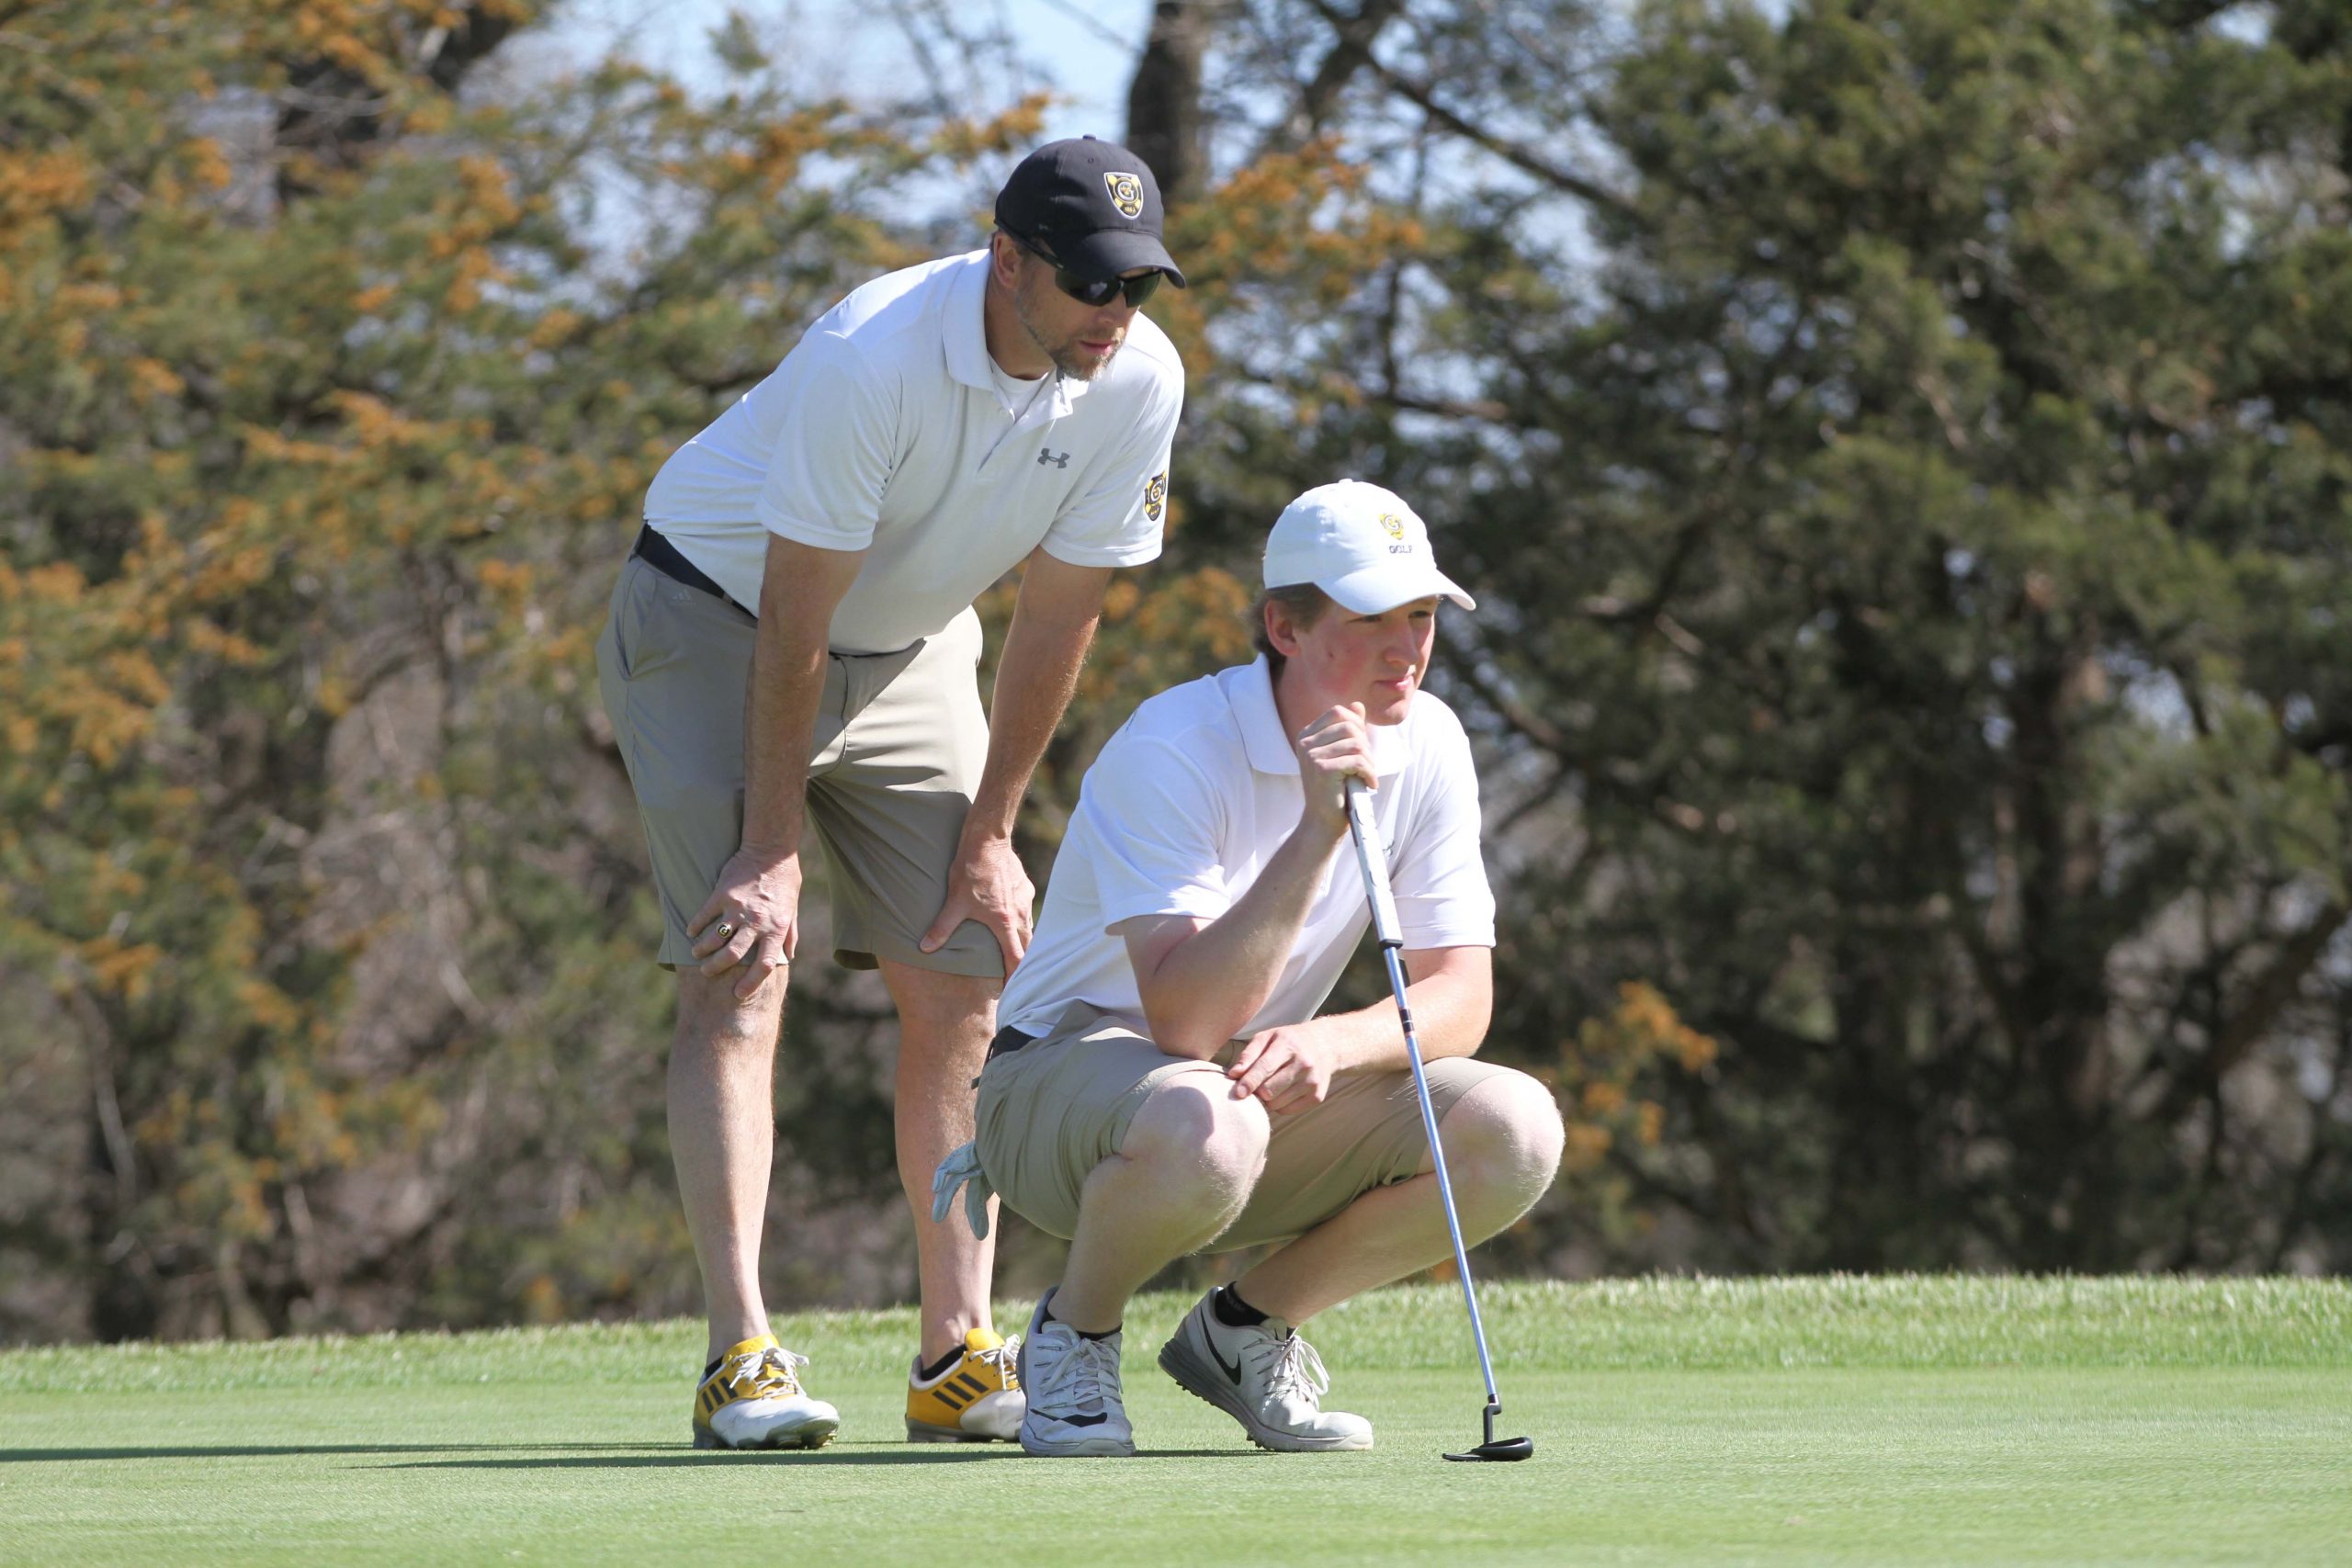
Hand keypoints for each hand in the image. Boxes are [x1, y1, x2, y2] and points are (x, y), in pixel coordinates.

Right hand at [687, 847, 800, 998]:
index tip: (738, 994)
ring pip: (715, 939)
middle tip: (707, 972)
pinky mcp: (722, 894)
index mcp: (775, 929)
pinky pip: (704, 916)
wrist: (771, 850)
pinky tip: (691, 932)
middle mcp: (756, 922)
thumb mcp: (792, 909)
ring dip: (702, 950)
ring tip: (697, 954)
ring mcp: (737, 908)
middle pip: (732, 956)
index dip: (750, 983)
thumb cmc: (785, 881)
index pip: (764, 965)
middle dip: (716, 969)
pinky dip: (695, 927)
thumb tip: (789, 956)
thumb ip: (789, 934)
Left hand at [919, 833, 1034, 973]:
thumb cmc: (971, 870)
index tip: (1013, 988)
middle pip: (1027, 946)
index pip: (1016, 958)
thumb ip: (941, 928)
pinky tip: (1012, 919)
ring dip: (1023, 941)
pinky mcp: (1025, 887)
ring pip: (1029, 928)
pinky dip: (1022, 920)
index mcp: (1004, 923)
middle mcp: (1020, 914)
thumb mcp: (954, 902)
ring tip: (1014, 951)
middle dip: (1022, 963)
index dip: (1015, 976)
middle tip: (1015, 975)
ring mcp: (1025, 899)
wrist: (988, 840)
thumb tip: (925, 948)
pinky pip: (1027, 910)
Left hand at [1227, 1025, 1334, 1115]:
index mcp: (1288, 1045)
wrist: (1325, 1045)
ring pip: (1277, 1104)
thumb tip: (1233, 1075)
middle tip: (1255, 1084)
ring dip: (1267, 1099)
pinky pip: (1287, 1111)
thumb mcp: (1267, 1037)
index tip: (1238, 1092)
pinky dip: (1279, 1105)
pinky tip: (1283, 1091)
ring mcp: (1312, 1082)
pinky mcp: (1317, 1096)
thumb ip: (1248, 1055)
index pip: (1265, 1067)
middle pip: (1269, 1090)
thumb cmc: (1289, 1041)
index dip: (1249, 1082)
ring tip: (1271, 1085)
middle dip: (1256, 1091)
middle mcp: (1304, 1064)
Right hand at [1294, 702, 1375, 834]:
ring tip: (1366, 775)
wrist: (1323, 822)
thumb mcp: (1342, 755)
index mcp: (1307, 735)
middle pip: (1350, 726)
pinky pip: (1357, 760)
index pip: (1338, 713)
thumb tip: (1357, 705)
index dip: (1357, 726)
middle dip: (1365, 745)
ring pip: (1356, 744)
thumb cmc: (1335, 789)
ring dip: (1368, 761)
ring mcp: (1311, 755)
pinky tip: (1369, 784)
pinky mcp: (1322, 769)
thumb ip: (1349, 730)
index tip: (1361, 749)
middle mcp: (1305, 742)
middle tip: (1366, 765)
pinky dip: (1369, 773)